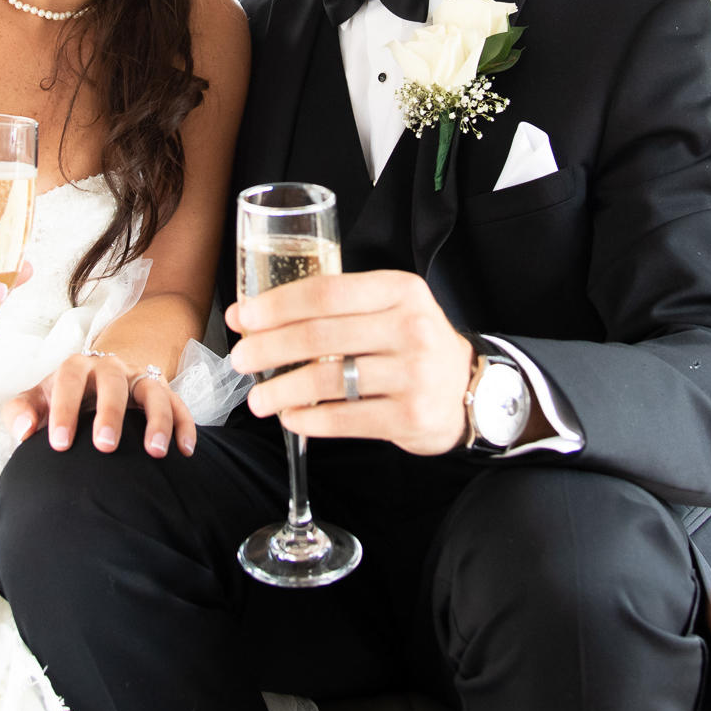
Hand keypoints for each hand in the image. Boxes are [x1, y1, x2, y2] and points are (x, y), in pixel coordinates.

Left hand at [5, 353, 197, 458]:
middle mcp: (110, 369)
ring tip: (154, 452)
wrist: (100, 377)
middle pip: (113, 382)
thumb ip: (22, 411)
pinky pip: (179, 404)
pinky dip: (184, 425)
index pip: (69, 380)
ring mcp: (139, 379)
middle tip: (105, 445)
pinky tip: (184, 451)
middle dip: (110, 412)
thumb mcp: (40, 398)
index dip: (65, 409)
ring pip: (153, 390)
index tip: (60, 444)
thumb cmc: (65, 397)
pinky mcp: (163, 392)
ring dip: (156, 420)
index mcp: (77, 368)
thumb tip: (23, 430)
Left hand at [227, 269, 474, 455]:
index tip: (242, 318)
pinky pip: (346, 419)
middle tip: (240, 359)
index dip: (276, 306)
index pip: (325, 293)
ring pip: (329, 380)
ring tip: (258, 398)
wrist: (470, 389)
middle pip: (320, 336)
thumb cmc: (413, 343)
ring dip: (282, 390)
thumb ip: (341, 305)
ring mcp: (413, 373)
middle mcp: (410, 328)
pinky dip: (310, 420)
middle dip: (269, 348)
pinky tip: (290, 417)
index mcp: (400, 290)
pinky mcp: (410, 416)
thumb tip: (261, 315)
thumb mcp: (392, 306)